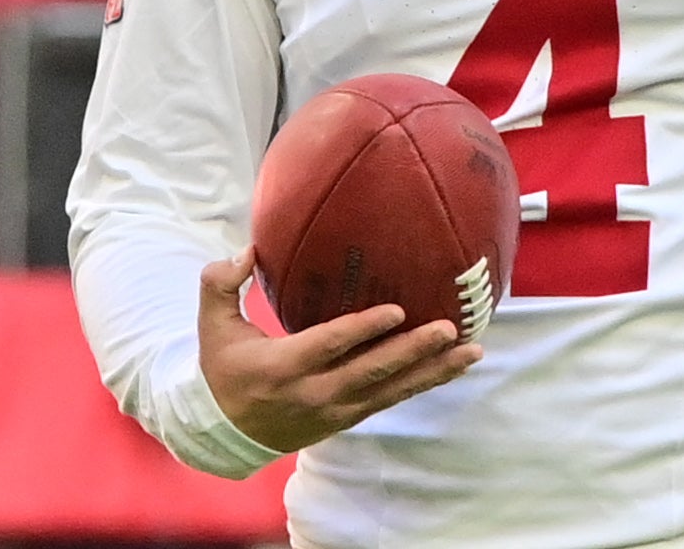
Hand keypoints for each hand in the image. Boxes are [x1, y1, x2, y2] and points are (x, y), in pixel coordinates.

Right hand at [199, 249, 481, 452]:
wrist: (223, 434)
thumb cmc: (222, 369)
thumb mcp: (212, 326)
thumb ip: (221, 283)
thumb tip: (249, 249)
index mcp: (282, 366)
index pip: (329, 346)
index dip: (363, 330)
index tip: (397, 311)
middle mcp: (314, 393)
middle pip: (371, 371)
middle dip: (413, 351)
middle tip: (449, 328)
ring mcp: (334, 410)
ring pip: (391, 390)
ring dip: (433, 371)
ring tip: (471, 351)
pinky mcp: (347, 418)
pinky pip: (391, 399)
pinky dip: (424, 382)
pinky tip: (454, 366)